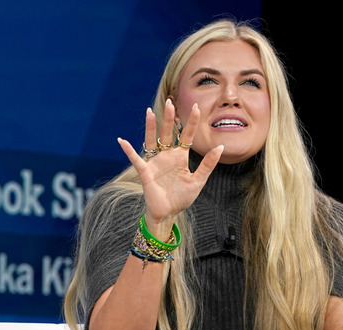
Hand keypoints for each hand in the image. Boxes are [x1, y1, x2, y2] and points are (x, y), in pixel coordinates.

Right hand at [118, 99, 223, 238]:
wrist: (169, 213)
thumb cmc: (182, 197)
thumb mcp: (198, 180)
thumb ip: (208, 164)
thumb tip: (220, 147)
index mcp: (180, 157)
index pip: (186, 135)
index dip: (191, 122)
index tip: (197, 107)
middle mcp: (167, 156)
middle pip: (168, 133)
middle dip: (169, 119)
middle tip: (171, 102)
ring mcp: (155, 162)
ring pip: (152, 141)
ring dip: (150, 127)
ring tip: (149, 112)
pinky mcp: (146, 172)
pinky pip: (136, 159)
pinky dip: (129, 150)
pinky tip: (122, 141)